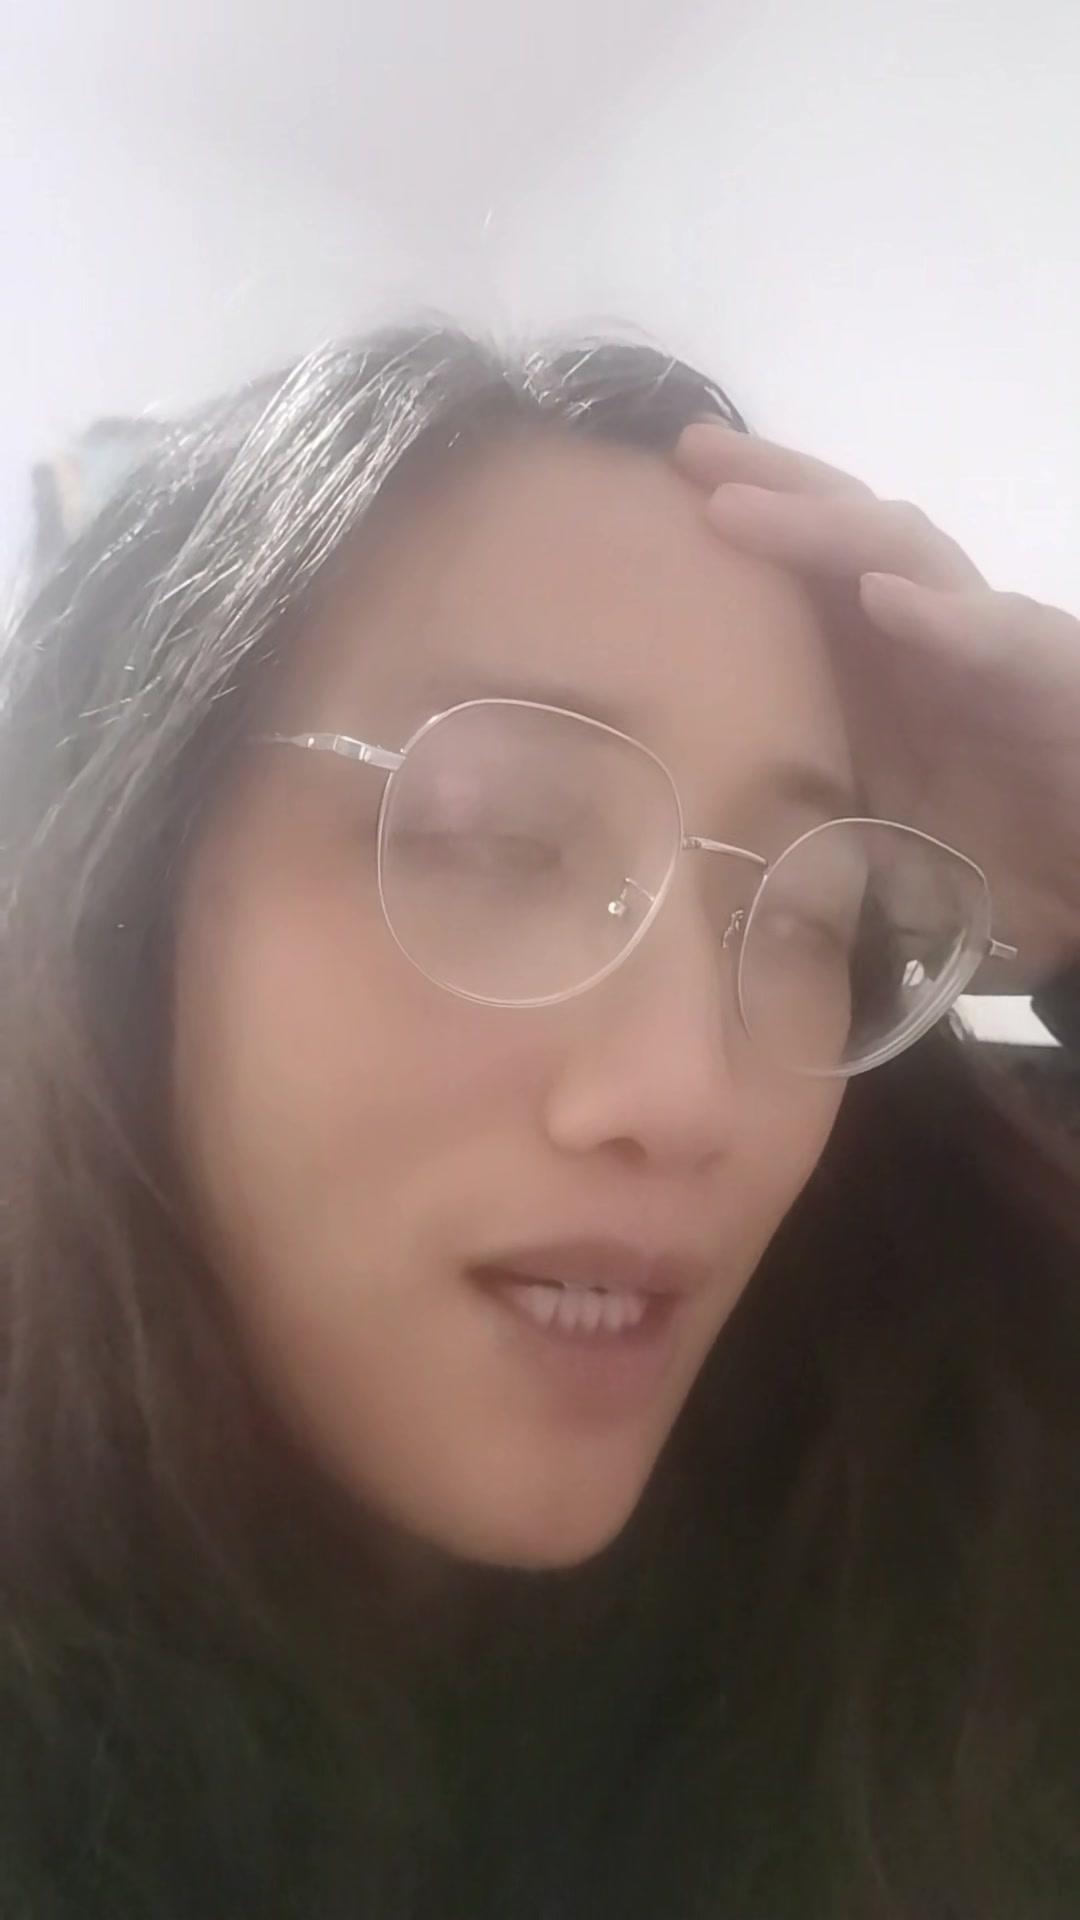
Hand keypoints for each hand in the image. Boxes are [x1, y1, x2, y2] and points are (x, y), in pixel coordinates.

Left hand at [674, 423, 1079, 989]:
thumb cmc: (989, 854)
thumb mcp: (861, 829)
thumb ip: (788, 805)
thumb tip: (682, 831)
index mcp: (874, 661)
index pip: (802, 568)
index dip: (738, 524)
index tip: (652, 499)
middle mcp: (921, 632)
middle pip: (843, 526)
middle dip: (769, 482)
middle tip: (687, 451)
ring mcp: (982, 641)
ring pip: (902, 551)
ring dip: (820, 526)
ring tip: (742, 510)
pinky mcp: (1043, 674)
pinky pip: (987, 631)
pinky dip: (934, 613)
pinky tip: (881, 596)